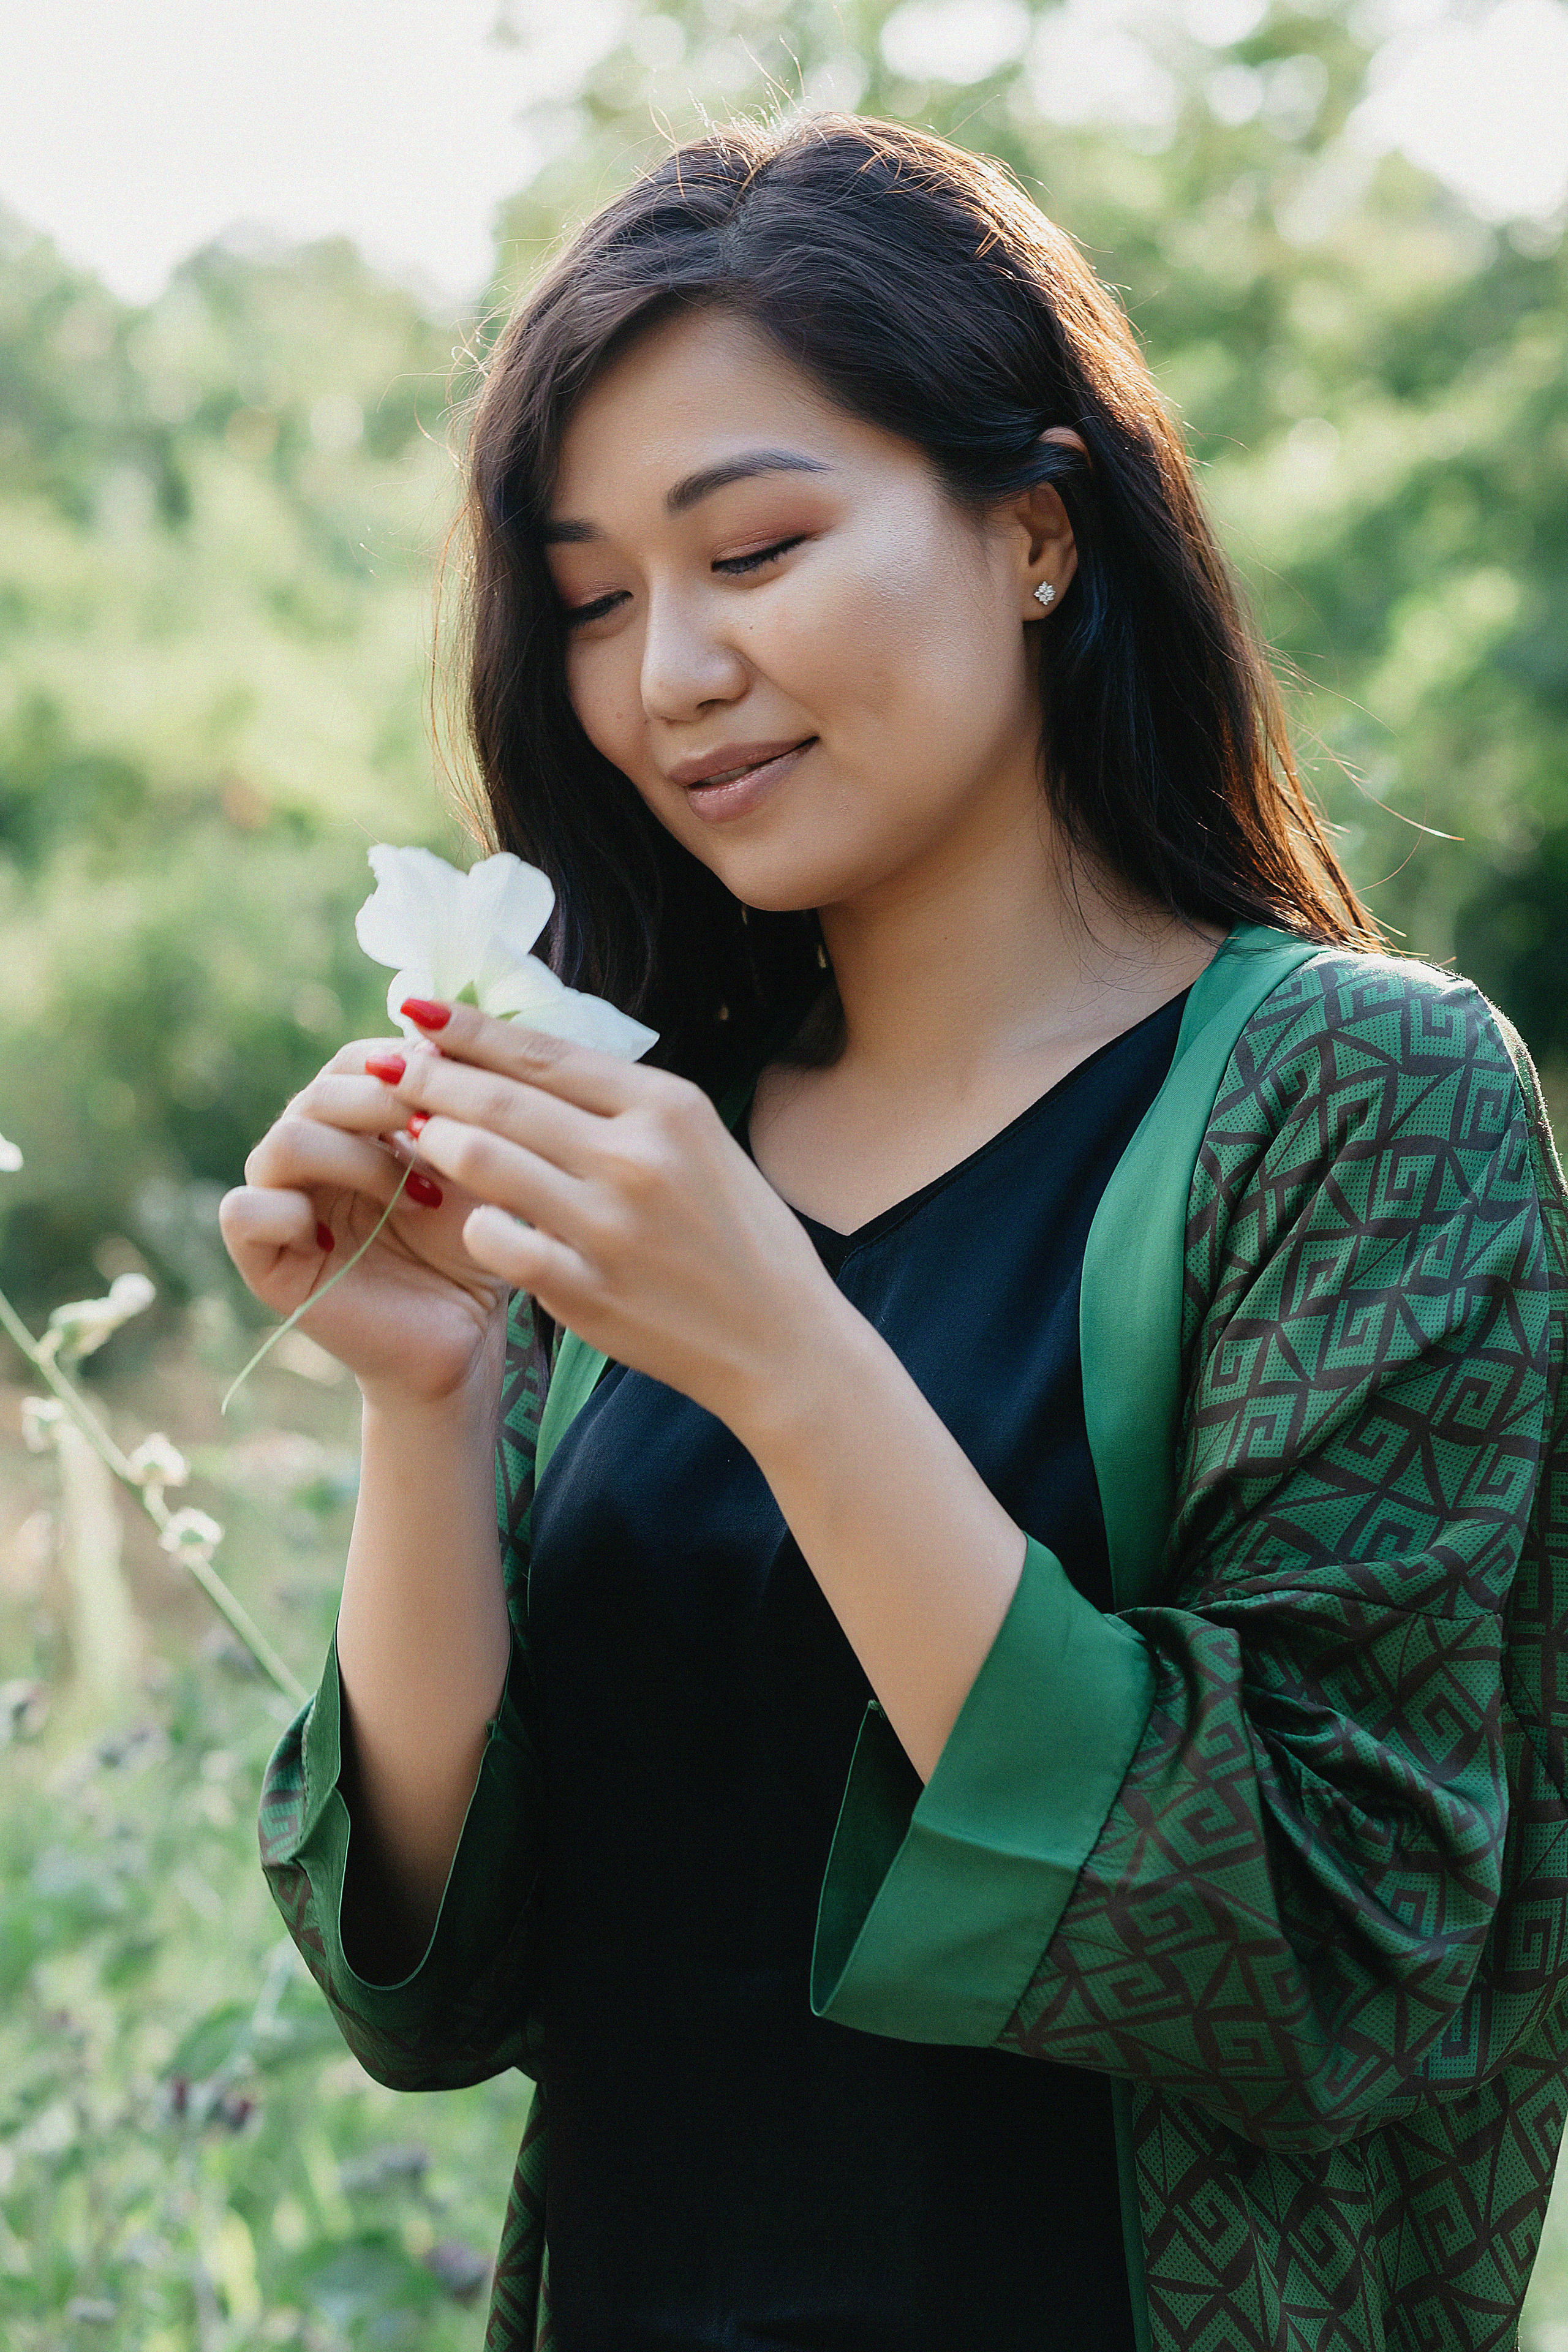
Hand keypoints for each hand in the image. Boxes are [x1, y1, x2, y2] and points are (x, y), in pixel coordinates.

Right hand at [218, 1035, 510, 1407]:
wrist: (464, 1339)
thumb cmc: (474, 1251)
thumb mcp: (478, 1168)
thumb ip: (456, 1107)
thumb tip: (444, 1035)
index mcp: (354, 1124)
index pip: (356, 1060)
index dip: (406, 1065)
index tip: (463, 1094)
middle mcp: (310, 1153)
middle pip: (323, 1091)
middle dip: (389, 1107)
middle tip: (441, 1139)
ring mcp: (282, 1202)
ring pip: (287, 1141)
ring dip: (360, 1160)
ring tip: (420, 1199)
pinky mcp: (264, 1259)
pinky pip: (245, 1210)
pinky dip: (293, 1214)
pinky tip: (348, 1240)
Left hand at [380, 1001, 840, 1433]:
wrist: (778, 1339)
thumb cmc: (737, 1233)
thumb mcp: (699, 1141)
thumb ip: (619, 1101)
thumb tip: (523, 1058)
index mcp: (666, 1107)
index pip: (542, 1053)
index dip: (468, 1029)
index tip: (416, 1011)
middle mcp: (636, 1158)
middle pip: (502, 1100)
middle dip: (431, 1077)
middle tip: (387, 1065)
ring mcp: (608, 1226)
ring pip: (485, 1162)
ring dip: (436, 1140)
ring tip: (411, 1131)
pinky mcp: (586, 1288)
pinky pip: (496, 1241)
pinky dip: (472, 1223)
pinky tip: (466, 1218)